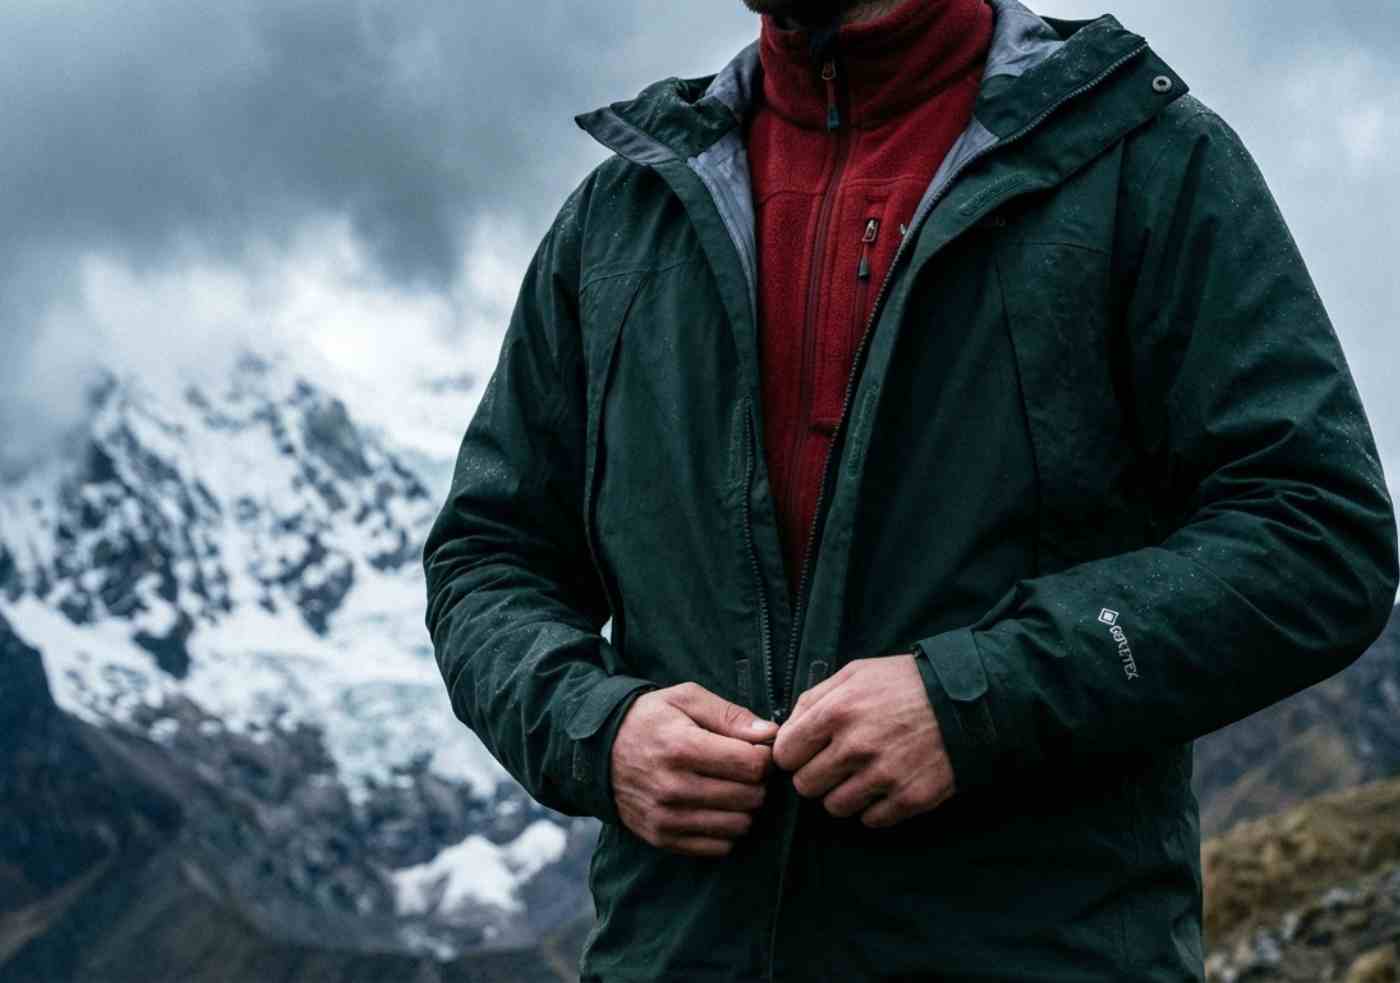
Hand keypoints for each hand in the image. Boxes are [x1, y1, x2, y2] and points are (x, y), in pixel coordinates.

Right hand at [610, 681, 779, 856]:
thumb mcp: (686, 699)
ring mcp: (666, 817)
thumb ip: (730, 715)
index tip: (756, 749)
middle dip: (757, 782)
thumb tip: (769, 734)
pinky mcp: (662, 838)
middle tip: (744, 769)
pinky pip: (718, 847)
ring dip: (744, 808)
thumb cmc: (651, 719)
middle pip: (749, 796)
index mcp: (681, 747)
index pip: (751, 764)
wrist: (598, 751)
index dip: (764, 756)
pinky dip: (726, 829)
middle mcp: (672, 787)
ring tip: (730, 787)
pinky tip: (716, 808)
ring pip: (739, 825)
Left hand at [772, 653, 955, 827]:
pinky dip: (874, 808)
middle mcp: (856, 747)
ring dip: (843, 794)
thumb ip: (813, 699)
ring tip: (861, 775)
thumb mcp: (854, 673)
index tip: (807, 752)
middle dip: (815, 776)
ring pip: (835, 808)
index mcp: (836, 712)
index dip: (793, 754)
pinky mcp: (910, 798)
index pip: (785, 755)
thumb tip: (784, 731)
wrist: (966, 700)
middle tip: (835, 764)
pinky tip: (885, 786)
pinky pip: (871, 820)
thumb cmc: (904, 683)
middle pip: (806, 786)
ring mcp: (884, 776)